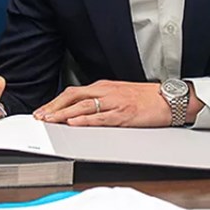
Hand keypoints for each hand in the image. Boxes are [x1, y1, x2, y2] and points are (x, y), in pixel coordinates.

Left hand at [33, 80, 184, 126]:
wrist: (169, 98)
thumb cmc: (145, 97)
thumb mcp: (118, 93)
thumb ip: (100, 99)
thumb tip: (81, 110)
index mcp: (103, 86)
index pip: (73, 92)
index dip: (55, 101)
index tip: (43, 110)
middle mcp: (106, 91)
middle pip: (73, 96)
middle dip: (54, 107)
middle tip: (40, 116)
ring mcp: (114, 102)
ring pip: (83, 106)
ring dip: (64, 114)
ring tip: (50, 120)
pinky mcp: (124, 114)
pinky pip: (100, 117)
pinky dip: (86, 120)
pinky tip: (74, 123)